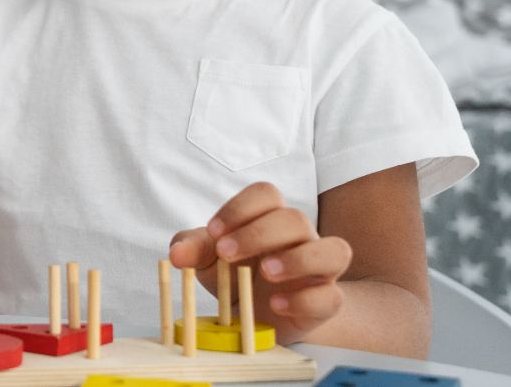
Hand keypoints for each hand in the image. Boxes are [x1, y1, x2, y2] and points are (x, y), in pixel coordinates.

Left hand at [168, 181, 352, 343]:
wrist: (257, 316)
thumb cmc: (235, 275)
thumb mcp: (207, 259)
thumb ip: (192, 248)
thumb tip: (176, 253)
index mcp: (269, 218)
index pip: (266, 194)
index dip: (240, 208)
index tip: (214, 231)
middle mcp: (300, 238)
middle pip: (296, 219)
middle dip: (259, 234)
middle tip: (226, 254)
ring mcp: (319, 270)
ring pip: (333, 250)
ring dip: (297, 259)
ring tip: (264, 272)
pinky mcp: (326, 302)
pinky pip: (331, 297)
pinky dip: (304, 300)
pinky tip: (276, 305)